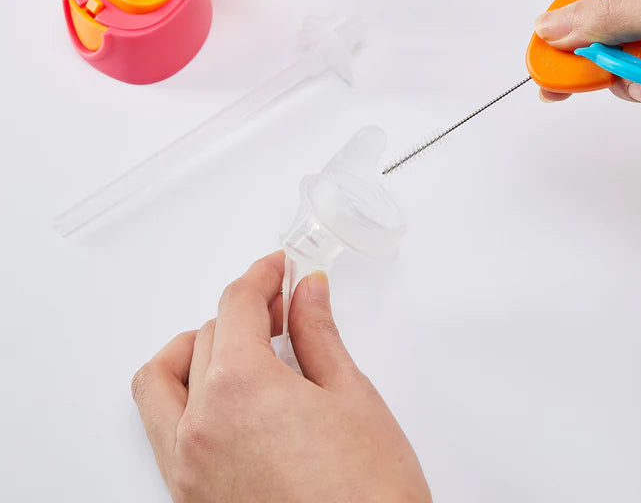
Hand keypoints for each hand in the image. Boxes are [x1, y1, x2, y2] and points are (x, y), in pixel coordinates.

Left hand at [131, 251, 430, 502]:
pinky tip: (229, 398)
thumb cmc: (370, 494)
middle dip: (243, 312)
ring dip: (194, 351)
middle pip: (203, 337)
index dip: (262, 276)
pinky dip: (187, 398)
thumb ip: (318, 334)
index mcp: (239, 389)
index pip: (236, 305)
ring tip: (238, 346)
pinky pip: (165, 431)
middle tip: (282, 307)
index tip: (278, 269)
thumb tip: (307, 294)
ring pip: (161, 384)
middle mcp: (199, 429)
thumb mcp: (350, 395)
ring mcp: (187, 470)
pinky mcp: (191, 500)